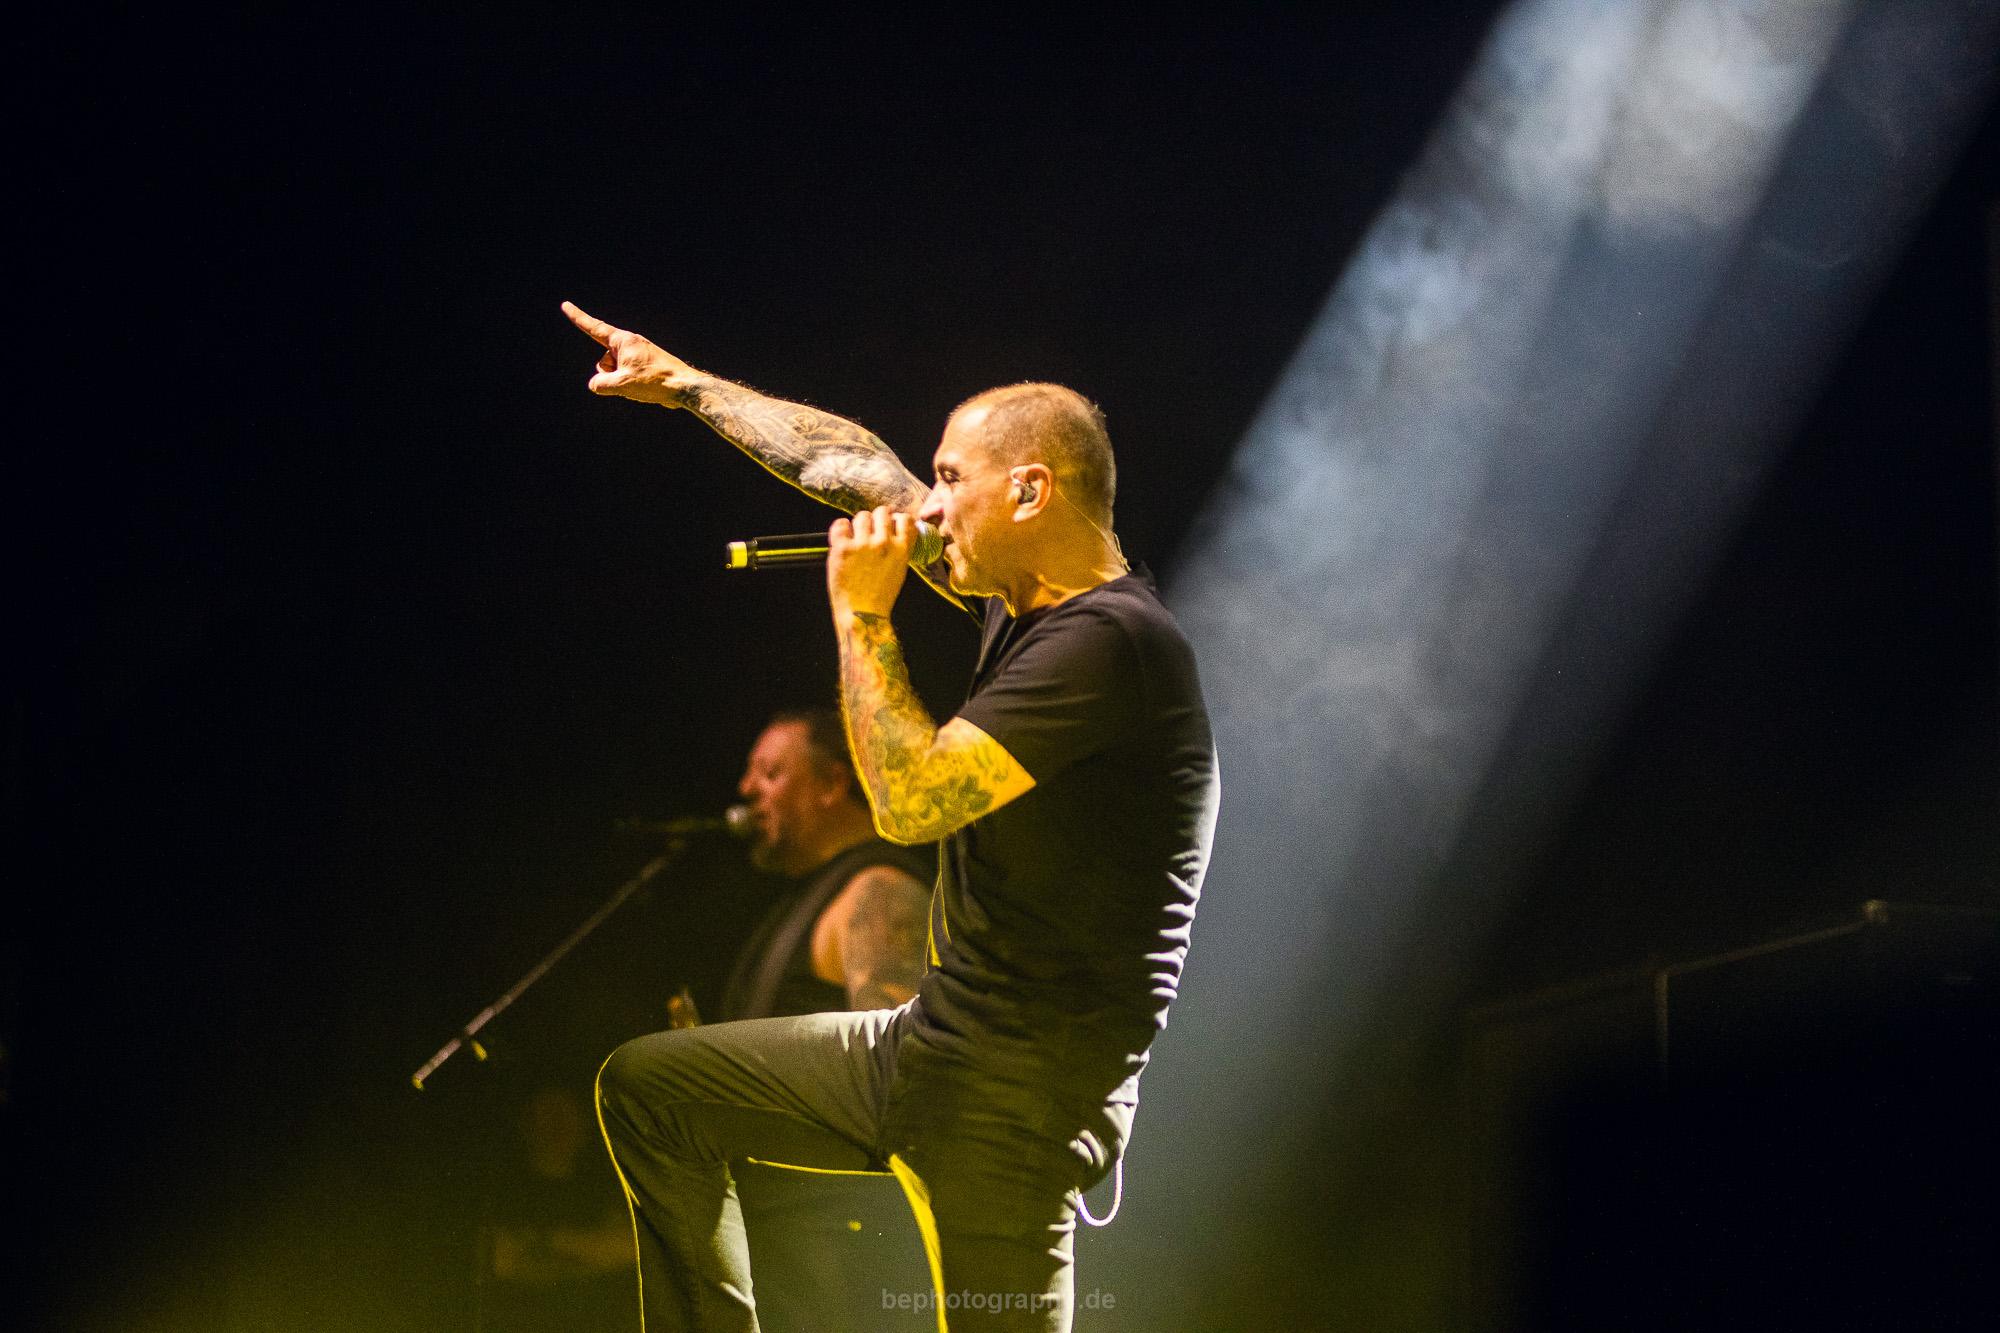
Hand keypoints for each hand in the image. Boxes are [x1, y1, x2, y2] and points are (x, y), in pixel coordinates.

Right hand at [561, 301, 704, 404]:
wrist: (684, 386)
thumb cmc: (655, 381)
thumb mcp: (621, 384)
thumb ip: (600, 384)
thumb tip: (596, 384)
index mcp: (623, 341)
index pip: (594, 327)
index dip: (578, 317)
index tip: (566, 306)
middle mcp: (629, 344)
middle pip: (604, 361)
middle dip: (609, 375)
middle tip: (630, 381)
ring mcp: (636, 355)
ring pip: (614, 371)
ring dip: (620, 382)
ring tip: (641, 385)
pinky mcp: (643, 366)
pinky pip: (625, 377)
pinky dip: (629, 384)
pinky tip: (644, 388)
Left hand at [828, 506, 915, 619]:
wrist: (862, 613)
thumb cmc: (881, 596)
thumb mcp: (900, 570)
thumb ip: (900, 548)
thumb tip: (895, 530)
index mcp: (901, 549)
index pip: (904, 519)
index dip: (896, 518)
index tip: (891, 523)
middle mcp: (884, 543)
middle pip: (881, 512)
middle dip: (876, 518)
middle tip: (871, 528)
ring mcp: (862, 544)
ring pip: (861, 516)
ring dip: (859, 524)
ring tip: (856, 537)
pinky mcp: (843, 548)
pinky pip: (840, 524)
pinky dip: (841, 528)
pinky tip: (843, 538)